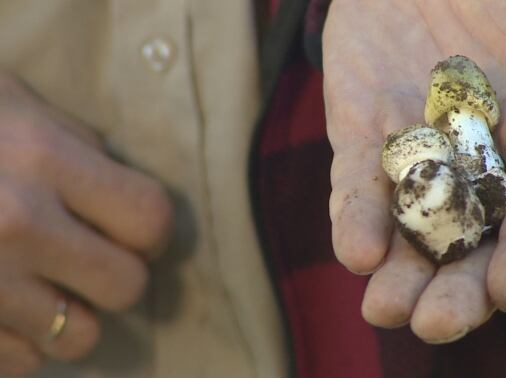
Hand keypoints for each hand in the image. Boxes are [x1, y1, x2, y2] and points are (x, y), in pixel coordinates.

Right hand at [0, 74, 172, 374]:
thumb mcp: (7, 106)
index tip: (137, 232)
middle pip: (126, 287)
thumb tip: (124, 192)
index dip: (152, 232)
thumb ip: (73, 145)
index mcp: (41, 159)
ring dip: (67, 317)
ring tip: (35, 287)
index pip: (150, 219)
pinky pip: (22, 364)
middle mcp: (16, 225)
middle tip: (87, 262)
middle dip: (114, 278)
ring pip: (80, 338)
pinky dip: (18, 344)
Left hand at [325, 0, 505, 342]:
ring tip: (387, 310)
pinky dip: (356, 215)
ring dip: (400, 272)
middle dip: (458, 287)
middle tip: (437, 323)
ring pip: (412, 226)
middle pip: (475, 240)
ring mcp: (423, 151)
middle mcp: (485, 163)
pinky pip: (359, 181)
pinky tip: (358, 249)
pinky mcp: (366, 132)